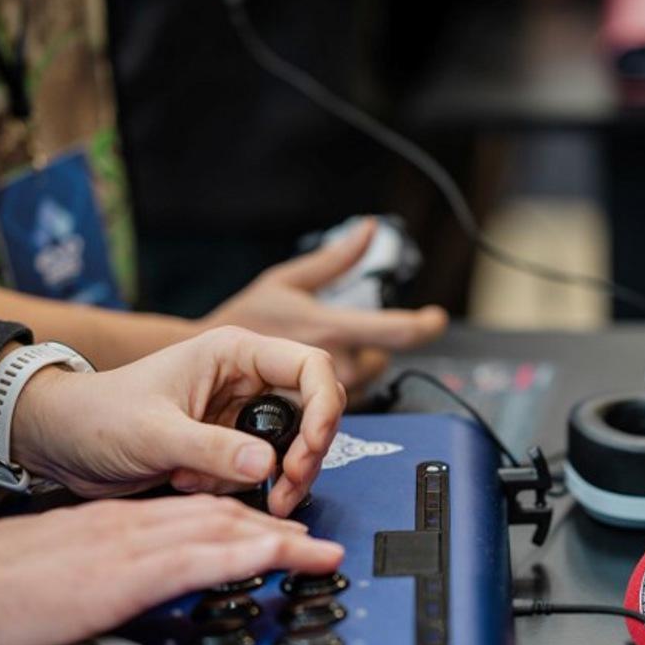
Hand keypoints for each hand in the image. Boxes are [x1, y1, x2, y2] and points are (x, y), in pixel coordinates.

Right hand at [0, 495, 342, 644]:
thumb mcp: (59, 561)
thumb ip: (98, 560)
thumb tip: (120, 575)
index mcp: (117, 521)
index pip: (191, 511)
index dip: (237, 519)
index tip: (267, 530)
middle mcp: (134, 524)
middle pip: (219, 515)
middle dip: (269, 527)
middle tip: (308, 537)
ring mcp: (135, 544)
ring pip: (223, 529)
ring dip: (276, 539)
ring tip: (316, 549)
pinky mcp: (131, 572)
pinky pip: (203, 557)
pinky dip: (249, 554)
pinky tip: (280, 556)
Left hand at [11, 326, 344, 514]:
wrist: (62, 442)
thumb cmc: (97, 417)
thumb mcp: (155, 433)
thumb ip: (213, 449)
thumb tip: (268, 465)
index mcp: (235, 354)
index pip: (311, 367)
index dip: (325, 408)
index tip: (308, 451)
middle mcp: (246, 380)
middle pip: (313, 412)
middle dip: (303, 455)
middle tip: (285, 488)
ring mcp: (241, 413)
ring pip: (292, 446)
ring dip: (267, 477)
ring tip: (211, 486)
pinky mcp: (231, 444)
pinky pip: (262, 468)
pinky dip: (240, 486)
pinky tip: (195, 484)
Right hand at [204, 218, 447, 394]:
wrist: (207, 367)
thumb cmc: (242, 320)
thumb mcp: (286, 280)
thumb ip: (334, 259)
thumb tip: (368, 230)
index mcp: (331, 328)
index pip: (397, 330)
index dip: (424, 324)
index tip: (436, 317)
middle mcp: (336, 364)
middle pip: (383, 358)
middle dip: (373, 345)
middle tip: (342, 334)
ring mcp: (327, 392)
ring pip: (367, 379)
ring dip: (356, 366)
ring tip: (323, 353)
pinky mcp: (317, 414)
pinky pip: (346, 398)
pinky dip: (340, 385)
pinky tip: (314, 375)